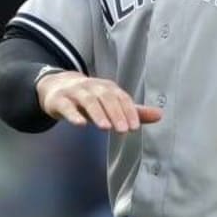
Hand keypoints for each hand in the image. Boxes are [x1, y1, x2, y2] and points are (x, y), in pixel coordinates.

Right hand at [36, 70, 162, 132]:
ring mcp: (74, 92)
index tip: (134, 127)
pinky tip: (80, 124)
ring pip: (87, 100)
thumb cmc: (88, 98)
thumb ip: (133, 111)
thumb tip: (160, 115)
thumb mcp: (110, 103)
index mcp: (107, 87)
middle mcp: (92, 87)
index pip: (120, 97)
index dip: (128, 111)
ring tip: (105, 127)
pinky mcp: (59, 100)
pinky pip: (67, 106)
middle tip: (123, 130)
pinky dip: (73, 114)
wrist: (56, 87)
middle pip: (105, 97)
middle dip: (115, 113)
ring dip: (97, 113)